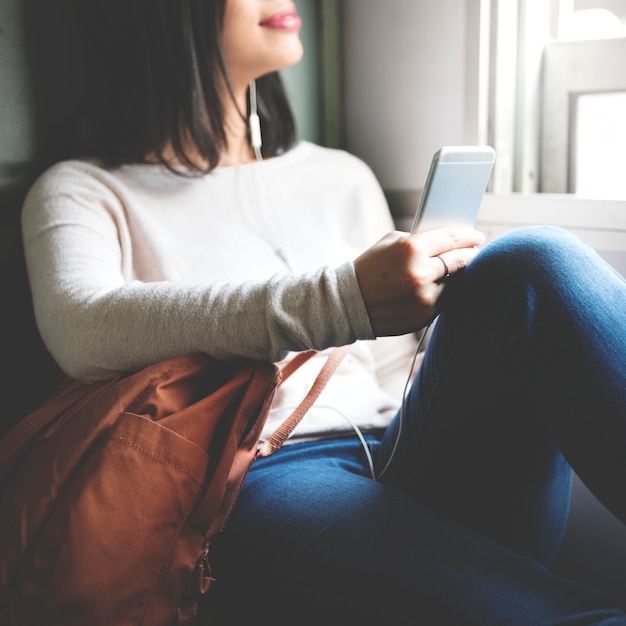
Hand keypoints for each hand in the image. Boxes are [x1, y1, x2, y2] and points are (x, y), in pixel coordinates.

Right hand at [353, 227, 484, 336]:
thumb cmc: (370, 268)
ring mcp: (424, 298)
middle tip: (474, 252)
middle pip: (460, 262)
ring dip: (457, 277)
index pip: (452, 239)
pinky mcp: (424, 316)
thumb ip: (420, 240)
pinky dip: (443, 293)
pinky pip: (445, 301)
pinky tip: (435, 288)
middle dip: (470, 255)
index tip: (477, 237)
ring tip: (452, 271)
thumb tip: (451, 240)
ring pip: (456, 284)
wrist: (350, 303)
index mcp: (411, 250)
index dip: (469, 236)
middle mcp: (420, 274)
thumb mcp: (391, 243)